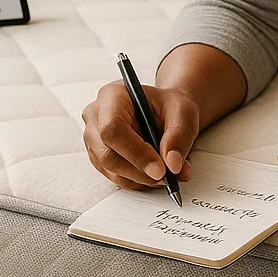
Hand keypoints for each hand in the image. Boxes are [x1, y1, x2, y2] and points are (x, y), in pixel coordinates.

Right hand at [82, 81, 198, 189]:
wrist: (164, 111)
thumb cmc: (170, 106)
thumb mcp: (184, 112)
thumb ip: (180, 136)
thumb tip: (173, 165)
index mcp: (112, 96)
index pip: (112, 128)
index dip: (135, 153)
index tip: (160, 170)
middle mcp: (95, 116)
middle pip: (107, 154)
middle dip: (139, 171)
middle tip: (166, 177)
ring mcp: (93, 138)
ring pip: (110, 169)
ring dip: (140, 178)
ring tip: (167, 175)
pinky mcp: (99, 156)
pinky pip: (114, 176)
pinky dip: (137, 181)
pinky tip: (154, 175)